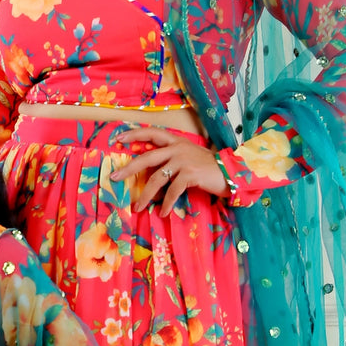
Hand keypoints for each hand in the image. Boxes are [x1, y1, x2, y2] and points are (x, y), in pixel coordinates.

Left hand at [112, 128, 227, 214]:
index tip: (118, 139)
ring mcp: (183, 161)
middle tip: (114, 177)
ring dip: (145, 195)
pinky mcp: (190, 174)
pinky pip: (172, 191)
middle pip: (146, 157)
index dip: (134, 134)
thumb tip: (152, 172)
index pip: (152, 132)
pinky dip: (166, 203)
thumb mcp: (189, 157)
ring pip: (157, 179)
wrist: (231, 172)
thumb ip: (172, 160)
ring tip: (138, 207)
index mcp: (176, 142)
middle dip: (129, 169)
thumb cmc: (209, 167)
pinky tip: (163, 212)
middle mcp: (178, 148)